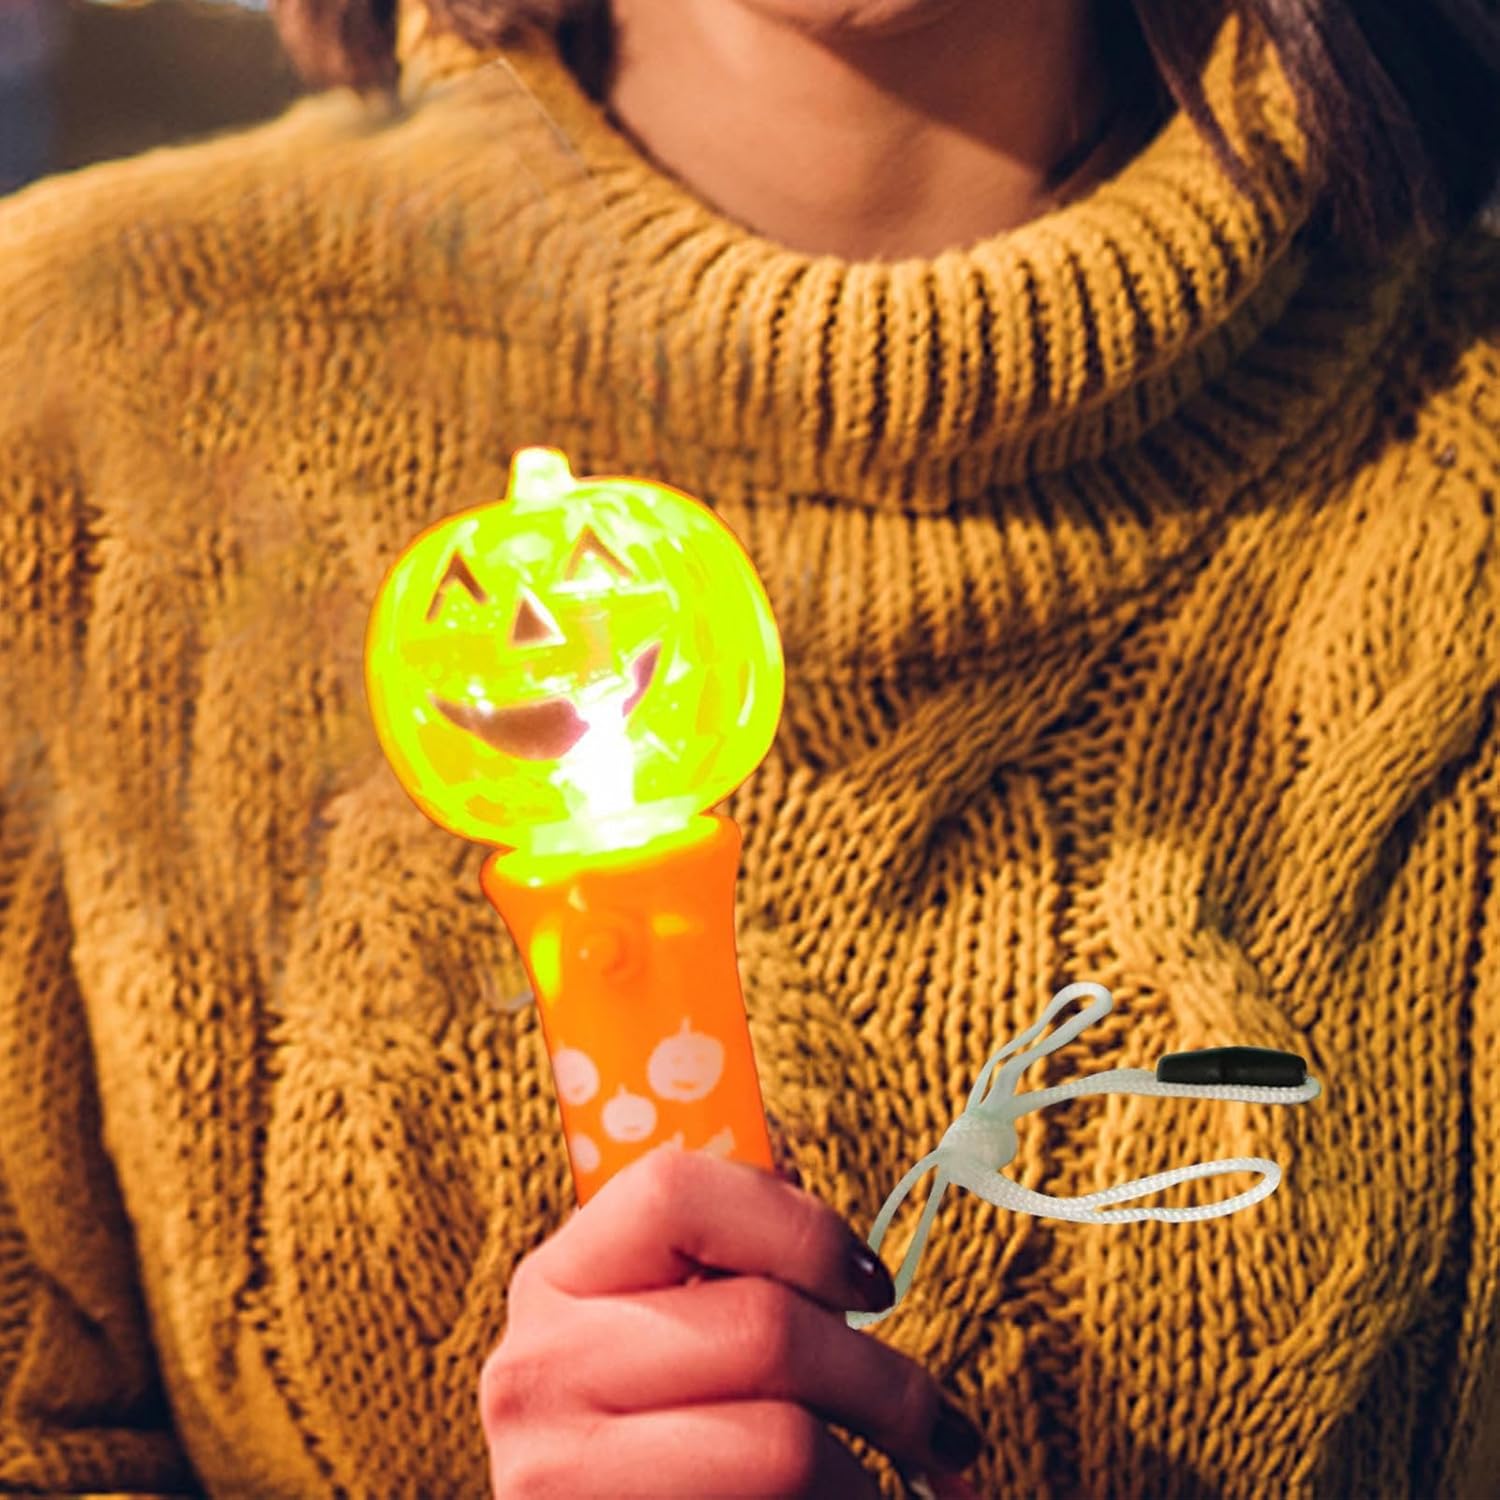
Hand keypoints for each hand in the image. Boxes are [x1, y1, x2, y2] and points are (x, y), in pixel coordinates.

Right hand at [479, 1144, 983, 1497]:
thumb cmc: (653, 1430)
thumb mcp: (659, 1327)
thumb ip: (729, 1267)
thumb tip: (857, 1263)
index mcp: (559, 1279)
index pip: (676, 1193)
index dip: (800, 1228)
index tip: (873, 1286)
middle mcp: (541, 1368)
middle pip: (764, 1329)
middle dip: (882, 1381)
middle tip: (936, 1423)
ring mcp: (561, 1472)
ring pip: (784, 1446)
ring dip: (865, 1469)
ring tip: (888, 1483)